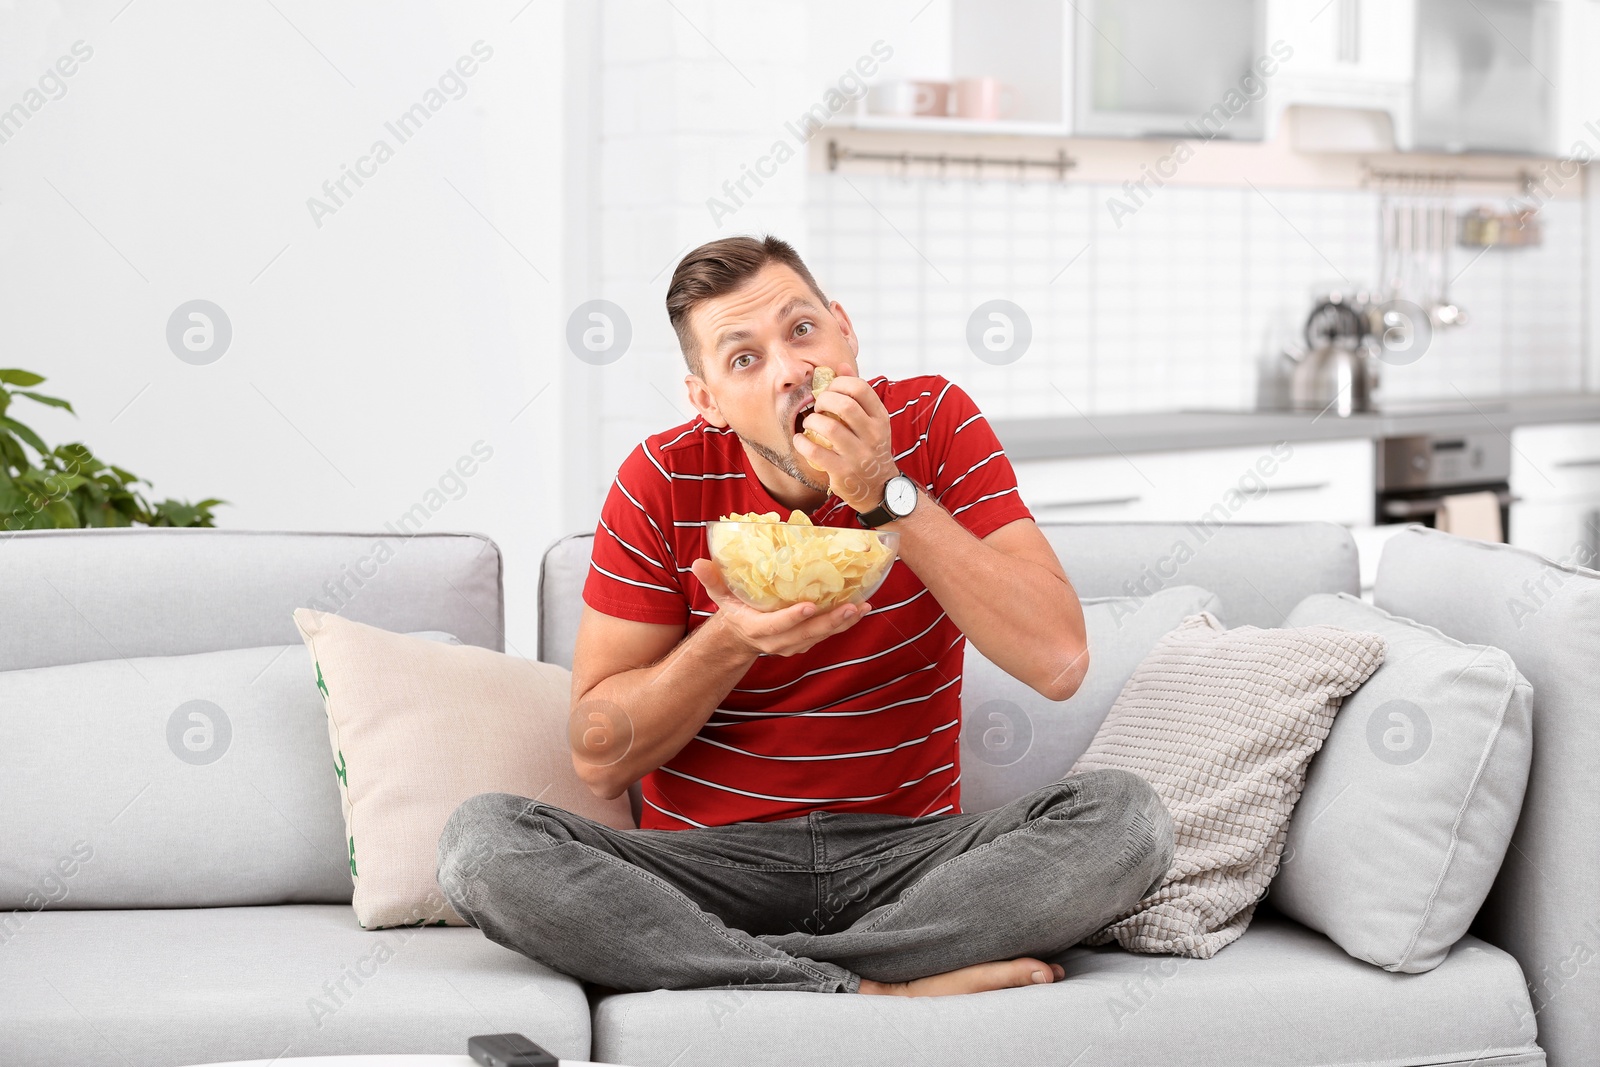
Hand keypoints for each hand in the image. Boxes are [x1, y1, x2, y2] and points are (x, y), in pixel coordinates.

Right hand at [690, 558, 869, 656]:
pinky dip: (845, 623)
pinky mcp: (807, 641)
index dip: (792, 618)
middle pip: (807, 634)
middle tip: (851, 606)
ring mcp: (794, 644)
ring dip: (844, 623)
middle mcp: (778, 641)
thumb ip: (712, 580)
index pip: (776, 626)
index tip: (809, 606)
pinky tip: (862, 608)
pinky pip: (828, 634)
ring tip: (863, 607)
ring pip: (821, 635)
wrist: (743, 634)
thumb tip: (699, 562)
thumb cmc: (734, 608)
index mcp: (757, 629)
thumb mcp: (719, 595)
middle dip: (830, 622)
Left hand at [792, 369, 900, 512]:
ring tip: (809, 423)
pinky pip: (815, 451)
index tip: (829, 390)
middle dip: (823, 400)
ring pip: (829, 427)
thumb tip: (840, 365)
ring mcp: (858, 455)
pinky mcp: (843, 472)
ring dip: (812, 421)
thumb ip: (857, 393)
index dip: (839, 383)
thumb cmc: (869, 447)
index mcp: (880, 418)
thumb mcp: (871, 420)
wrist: (877, 487)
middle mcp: (873, 435)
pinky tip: (801, 440)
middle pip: (844, 404)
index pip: (860, 388)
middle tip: (818, 407)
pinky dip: (802, 442)